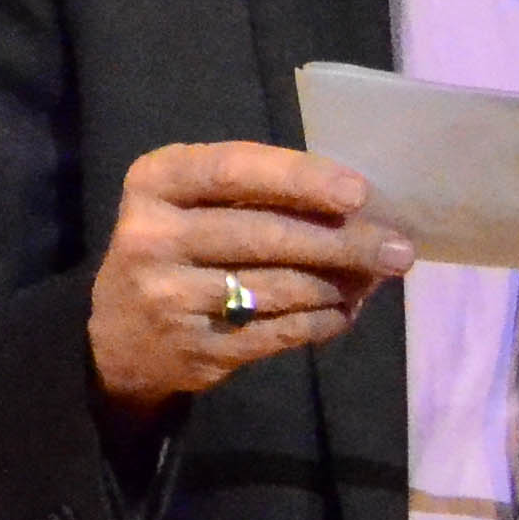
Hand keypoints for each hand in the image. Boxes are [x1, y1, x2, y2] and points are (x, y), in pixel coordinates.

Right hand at [87, 140, 409, 419]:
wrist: (119, 336)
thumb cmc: (179, 248)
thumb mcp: (192, 203)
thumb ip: (257, 193)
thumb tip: (362, 206)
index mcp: (155, 184)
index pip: (233, 170)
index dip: (300, 179)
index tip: (359, 192)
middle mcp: (152, 238)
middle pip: (266, 235)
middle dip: (344, 242)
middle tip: (399, 249)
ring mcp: (170, 298)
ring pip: (281, 288)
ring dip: (341, 284)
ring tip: (375, 277)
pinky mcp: (196, 349)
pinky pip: (280, 332)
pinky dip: (324, 320)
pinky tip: (345, 310)